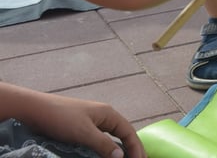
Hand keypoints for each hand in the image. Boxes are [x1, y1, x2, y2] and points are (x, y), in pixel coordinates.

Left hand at [24, 92, 143, 157]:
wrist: (34, 109)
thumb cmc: (60, 117)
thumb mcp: (84, 133)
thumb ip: (104, 144)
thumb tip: (121, 156)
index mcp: (108, 114)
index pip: (129, 132)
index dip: (136, 148)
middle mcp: (103, 116)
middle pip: (123, 133)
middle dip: (132, 148)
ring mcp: (92, 121)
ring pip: (112, 136)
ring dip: (120, 148)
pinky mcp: (81, 127)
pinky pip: (100, 138)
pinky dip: (107, 147)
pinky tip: (105, 154)